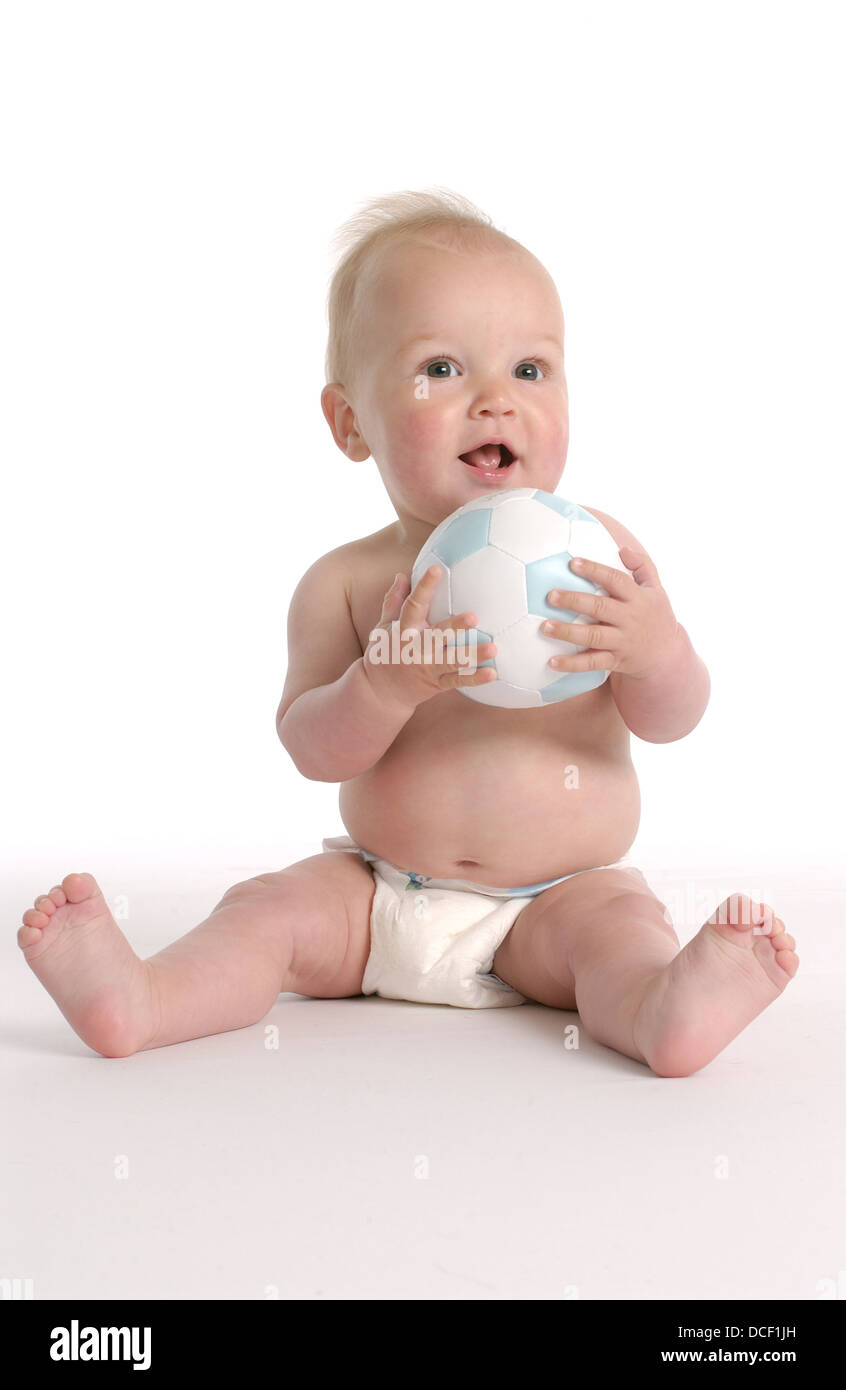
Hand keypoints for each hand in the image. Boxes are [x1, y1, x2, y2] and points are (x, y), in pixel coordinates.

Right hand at [363, 565, 497, 706]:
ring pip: (452, 661)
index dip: (424, 586)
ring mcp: (428, 667)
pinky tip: (492, 673)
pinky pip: (457, 681)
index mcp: (404, 630)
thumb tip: (401, 575)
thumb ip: (393, 601)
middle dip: (455, 627)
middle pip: (437, 636)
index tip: (436, 569)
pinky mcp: (436, 683)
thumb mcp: (382, 627)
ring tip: (493, 649)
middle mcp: (416, 648)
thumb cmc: (384, 653)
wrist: (380, 692)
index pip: (414, 605)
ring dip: (473, 654)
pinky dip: (475, 679)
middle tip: (474, 617)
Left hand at [541, 545, 679, 678]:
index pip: (616, 580)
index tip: (572, 563)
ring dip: (568, 632)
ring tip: (546, 627)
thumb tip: (623, 548)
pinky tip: (552, 662)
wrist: (666, 655)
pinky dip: (572, 664)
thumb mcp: (656, 589)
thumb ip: (642, 565)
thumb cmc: (655, 615)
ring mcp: (622, 641)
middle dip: (574, 601)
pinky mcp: (616, 661)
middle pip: (600, 608)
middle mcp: (630, 619)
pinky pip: (592, 663)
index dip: (595, 570)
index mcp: (638, 598)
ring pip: (594, 636)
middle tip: (550, 596)